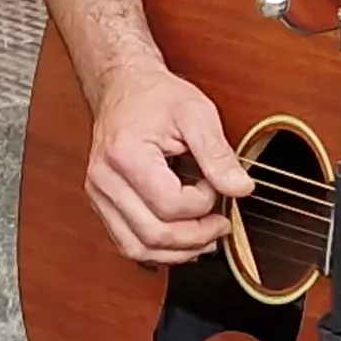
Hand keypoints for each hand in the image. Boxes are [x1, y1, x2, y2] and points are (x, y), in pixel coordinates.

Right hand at [82, 67, 250, 263]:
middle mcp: (104, 180)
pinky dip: (158, 250)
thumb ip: (218, 153)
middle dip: (195, 237)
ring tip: (205, 239)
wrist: (124, 88)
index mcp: (125, 155)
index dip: (202, 203)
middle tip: (221, 224)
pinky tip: (182, 241)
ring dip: (177, 253)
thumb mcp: (196, 113)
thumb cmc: (156, 97)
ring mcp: (99, 195)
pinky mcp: (102, 204)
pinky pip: (128, 243)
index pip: (169, 204)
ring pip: (137, 248)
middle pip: (152, 234)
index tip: (214, 184)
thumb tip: (240, 189)